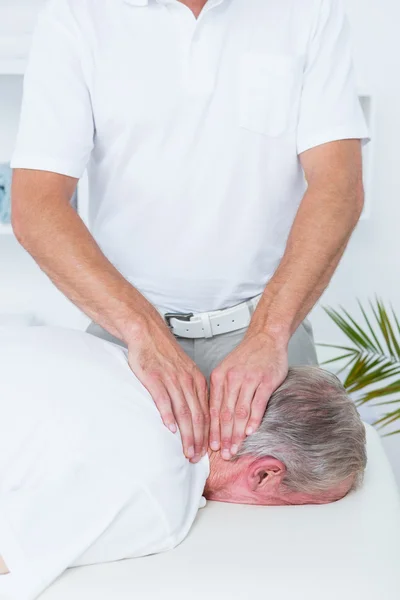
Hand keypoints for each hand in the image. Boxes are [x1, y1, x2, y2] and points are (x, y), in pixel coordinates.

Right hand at [126, 314, 208, 462]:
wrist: (148, 333)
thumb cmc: (164, 354)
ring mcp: (171, 380)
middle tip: (197, 457)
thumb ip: (190, 390)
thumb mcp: (185, 370)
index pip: (206, 411)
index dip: (207, 433)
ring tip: (186, 450)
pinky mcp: (155, 378)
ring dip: (186, 434)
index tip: (206, 450)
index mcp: (196, 380)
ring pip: (183, 411)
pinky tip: (170, 428)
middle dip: (199, 440)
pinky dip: (168, 415)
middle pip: (197, 415)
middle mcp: (187, 381)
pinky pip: (164, 399)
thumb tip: (194, 412)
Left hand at [209, 331, 287, 459]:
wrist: (265, 338)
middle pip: (225, 413)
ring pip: (240, 411)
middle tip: (223, 454)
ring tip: (235, 448)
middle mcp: (232, 379)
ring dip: (237, 433)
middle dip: (223, 437)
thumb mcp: (227, 370)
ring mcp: (249, 379)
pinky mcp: (265, 380)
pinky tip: (251, 432)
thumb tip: (215, 419)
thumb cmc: (247, 357)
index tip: (210, 447)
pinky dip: (254, 420)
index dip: (212, 430)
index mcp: (219, 377)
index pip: (213, 409)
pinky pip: (258, 403)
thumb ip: (221, 392)